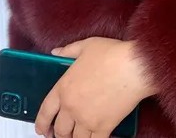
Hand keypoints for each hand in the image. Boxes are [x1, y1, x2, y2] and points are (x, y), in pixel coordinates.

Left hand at [35, 37, 157, 137]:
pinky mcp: (104, 127)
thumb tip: (55, 52)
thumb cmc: (112, 53)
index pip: (45, 111)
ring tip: (78, 137)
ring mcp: (87, 119)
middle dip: (59, 134)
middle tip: (61, 136)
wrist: (134, 66)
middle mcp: (72, 107)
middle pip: (60, 130)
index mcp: (64, 88)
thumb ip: (69, 50)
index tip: (41, 129)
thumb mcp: (88, 45)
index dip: (41, 123)